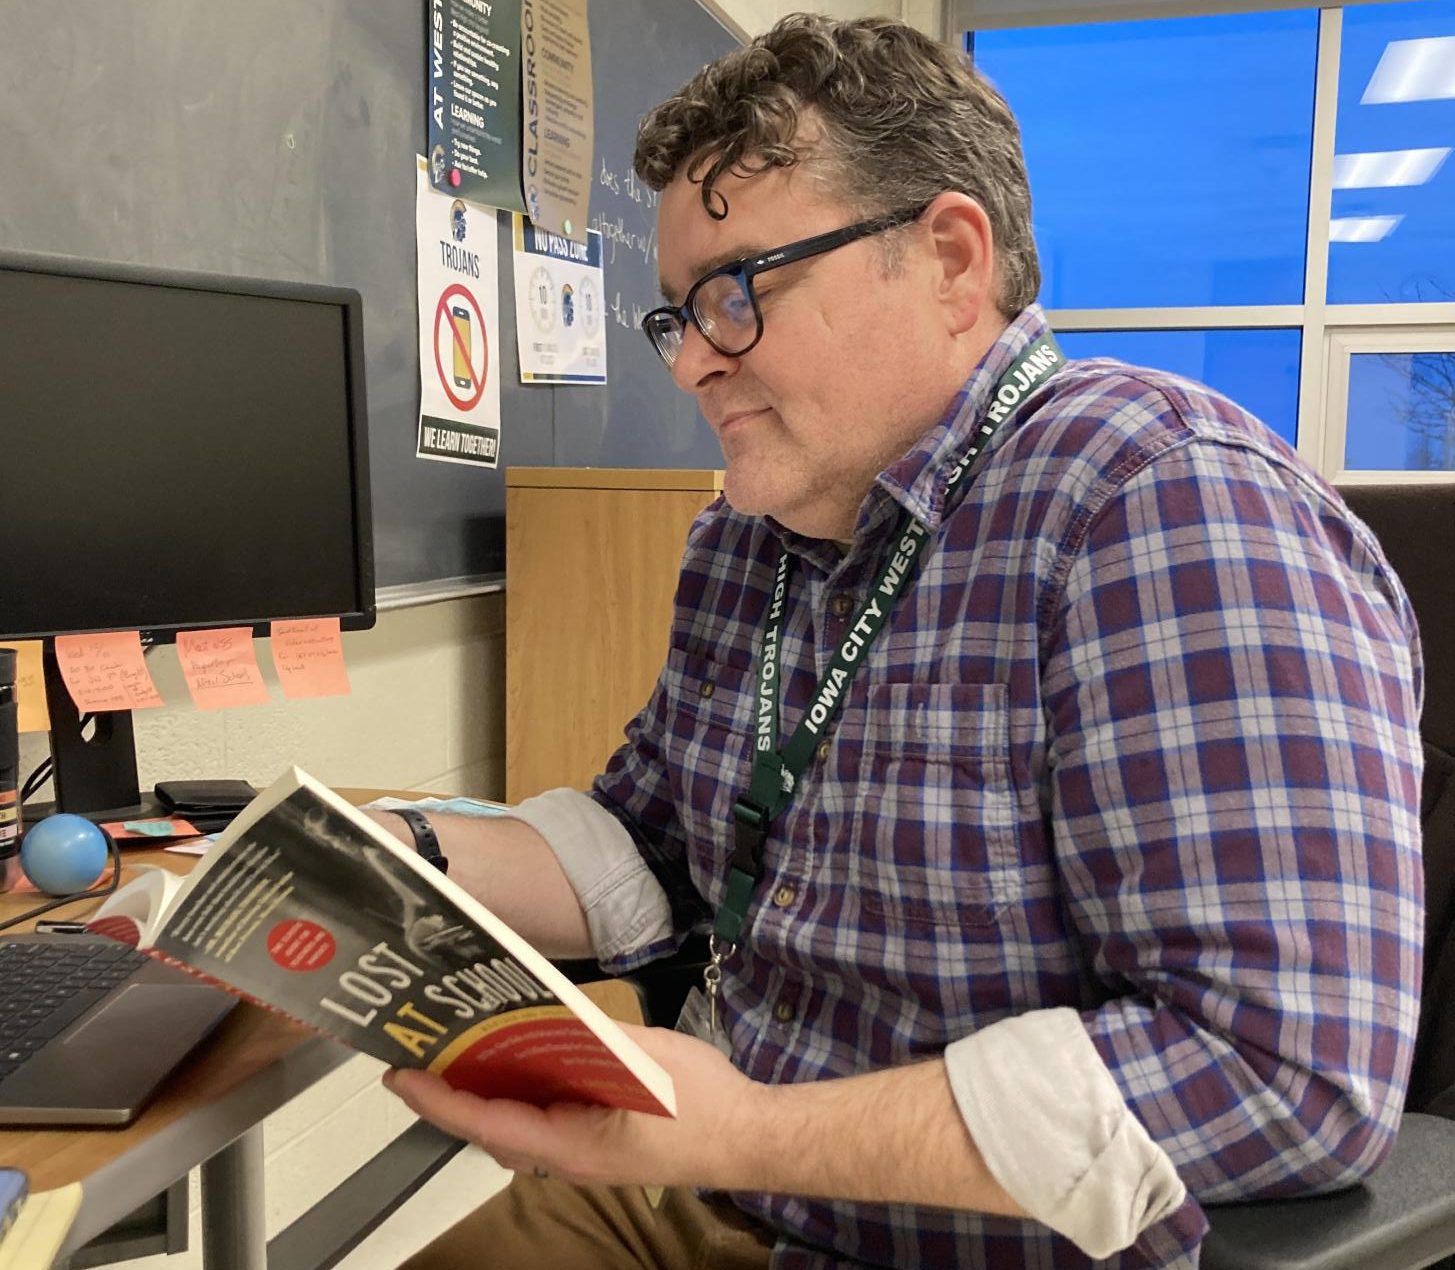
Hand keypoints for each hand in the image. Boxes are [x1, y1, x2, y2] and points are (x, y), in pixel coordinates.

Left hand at [383, 1022, 763, 1189]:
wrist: (748, 1135)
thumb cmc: (701, 1106)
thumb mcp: (643, 1059)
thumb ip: (590, 1039)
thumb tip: (544, 1013)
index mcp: (569, 1144)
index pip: (485, 1120)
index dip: (439, 1097)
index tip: (402, 1075)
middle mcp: (566, 1157)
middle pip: (490, 1128)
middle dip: (448, 1096)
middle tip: (416, 1058)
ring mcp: (583, 1153)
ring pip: (514, 1127)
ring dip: (480, 1096)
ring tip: (455, 1055)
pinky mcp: (599, 1142)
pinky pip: (542, 1121)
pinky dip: (517, 1095)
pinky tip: (517, 1064)